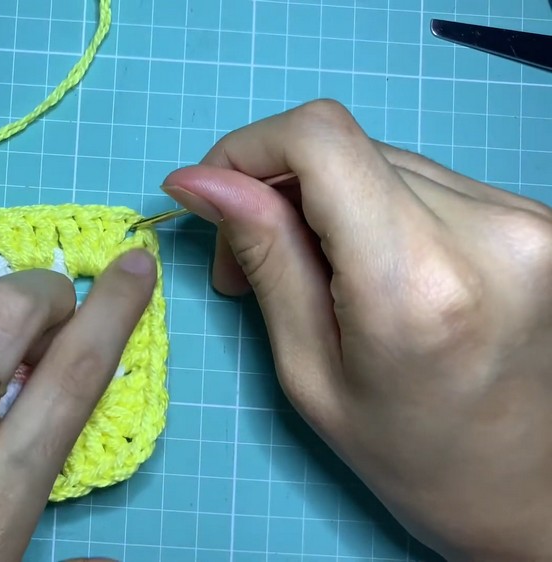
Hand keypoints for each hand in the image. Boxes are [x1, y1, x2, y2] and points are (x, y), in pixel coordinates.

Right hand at [162, 100, 551, 560]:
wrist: (526, 486)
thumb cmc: (407, 454)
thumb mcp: (309, 370)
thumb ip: (264, 257)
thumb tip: (201, 180)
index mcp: (416, 281)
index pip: (321, 140)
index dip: (248, 148)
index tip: (212, 194)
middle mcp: (486, 230)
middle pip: (344, 149)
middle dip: (276, 191)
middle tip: (248, 266)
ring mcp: (523, 217)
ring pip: (380, 162)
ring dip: (326, 202)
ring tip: (316, 277)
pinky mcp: (533, 216)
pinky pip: (422, 181)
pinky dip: (375, 210)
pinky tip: (367, 268)